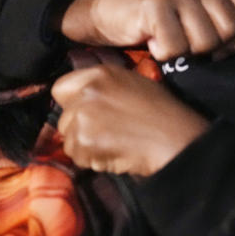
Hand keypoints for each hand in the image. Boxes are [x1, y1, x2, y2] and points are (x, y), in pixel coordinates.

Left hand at [53, 64, 209, 175]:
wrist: (174, 138)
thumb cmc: (161, 113)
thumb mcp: (132, 84)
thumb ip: (103, 87)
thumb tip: (81, 98)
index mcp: (98, 74)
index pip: (60, 88)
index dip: (72, 103)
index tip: (85, 113)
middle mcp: (87, 92)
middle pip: (64, 117)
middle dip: (80, 128)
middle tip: (107, 132)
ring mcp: (84, 117)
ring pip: (68, 139)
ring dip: (86, 147)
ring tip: (113, 143)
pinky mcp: (85, 141)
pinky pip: (77, 157)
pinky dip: (92, 160)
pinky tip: (114, 153)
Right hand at [59, 0, 234, 60]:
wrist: (102, 11)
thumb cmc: (154, 18)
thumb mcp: (199, 18)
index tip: (213, 45)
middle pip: (230, 29)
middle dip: (210, 48)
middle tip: (185, 44)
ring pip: (206, 41)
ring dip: (185, 52)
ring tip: (167, 39)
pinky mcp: (156, 3)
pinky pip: (177, 47)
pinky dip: (163, 54)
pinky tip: (151, 41)